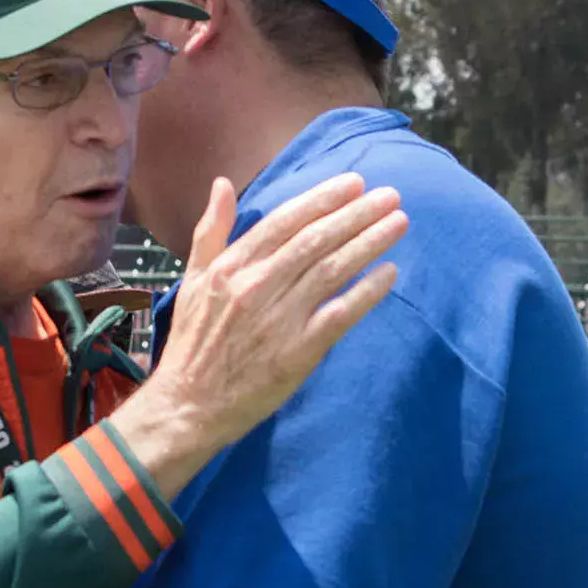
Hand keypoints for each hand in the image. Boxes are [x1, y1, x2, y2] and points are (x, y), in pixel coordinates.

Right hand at [111, 173, 405, 496]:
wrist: (188, 405)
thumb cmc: (192, 343)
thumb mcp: (192, 280)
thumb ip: (210, 231)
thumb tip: (222, 183)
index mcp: (231, 267)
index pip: (285, 221)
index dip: (323, 199)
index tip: (355, 183)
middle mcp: (255, 287)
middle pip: (315, 240)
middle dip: (357, 214)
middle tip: (391, 196)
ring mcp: (278, 319)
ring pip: (332, 270)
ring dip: (369, 243)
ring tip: (398, 223)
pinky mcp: (298, 351)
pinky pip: (340, 314)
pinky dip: (367, 291)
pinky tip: (390, 272)